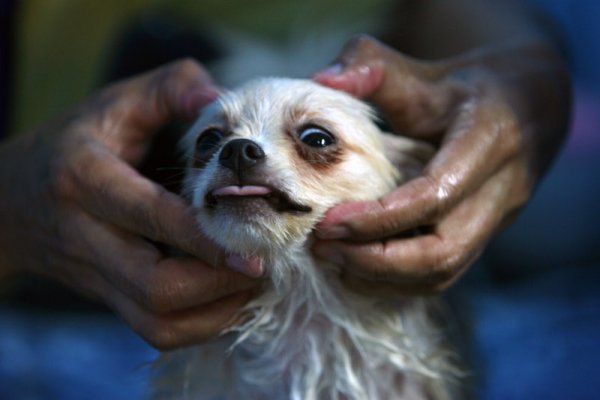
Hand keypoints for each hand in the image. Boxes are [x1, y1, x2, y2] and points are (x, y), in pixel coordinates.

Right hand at [0, 59, 262, 348]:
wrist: (13, 200)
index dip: (205, 235)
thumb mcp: (115, 104)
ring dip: (215, 310)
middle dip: (218, 282)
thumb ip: (168, 88)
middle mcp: (88, 236)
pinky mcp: (109, 299)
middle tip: (261, 262)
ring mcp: (97, 275)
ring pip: (157, 320)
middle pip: (155, 285)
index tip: (254, 245)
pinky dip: (201, 325)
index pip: (151, 216)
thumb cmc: (76, 144)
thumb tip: (221, 100)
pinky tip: (228, 296)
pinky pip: (157, 331)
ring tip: (251, 281)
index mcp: (86, 180)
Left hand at [312, 36, 569, 295]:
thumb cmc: (468, 89)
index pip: (435, 196)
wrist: (527, 109)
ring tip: (333, 259)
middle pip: (443, 252)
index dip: (379, 218)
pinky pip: (443, 275)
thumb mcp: (427, 71)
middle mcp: (500, 191)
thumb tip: (323, 79)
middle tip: (322, 247)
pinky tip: (358, 267)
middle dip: (375, 260)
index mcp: (489, 141)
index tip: (328, 222)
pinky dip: (397, 280)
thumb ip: (376, 68)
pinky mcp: (483, 236)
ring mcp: (495, 220)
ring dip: (382, 277)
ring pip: (444, 273)